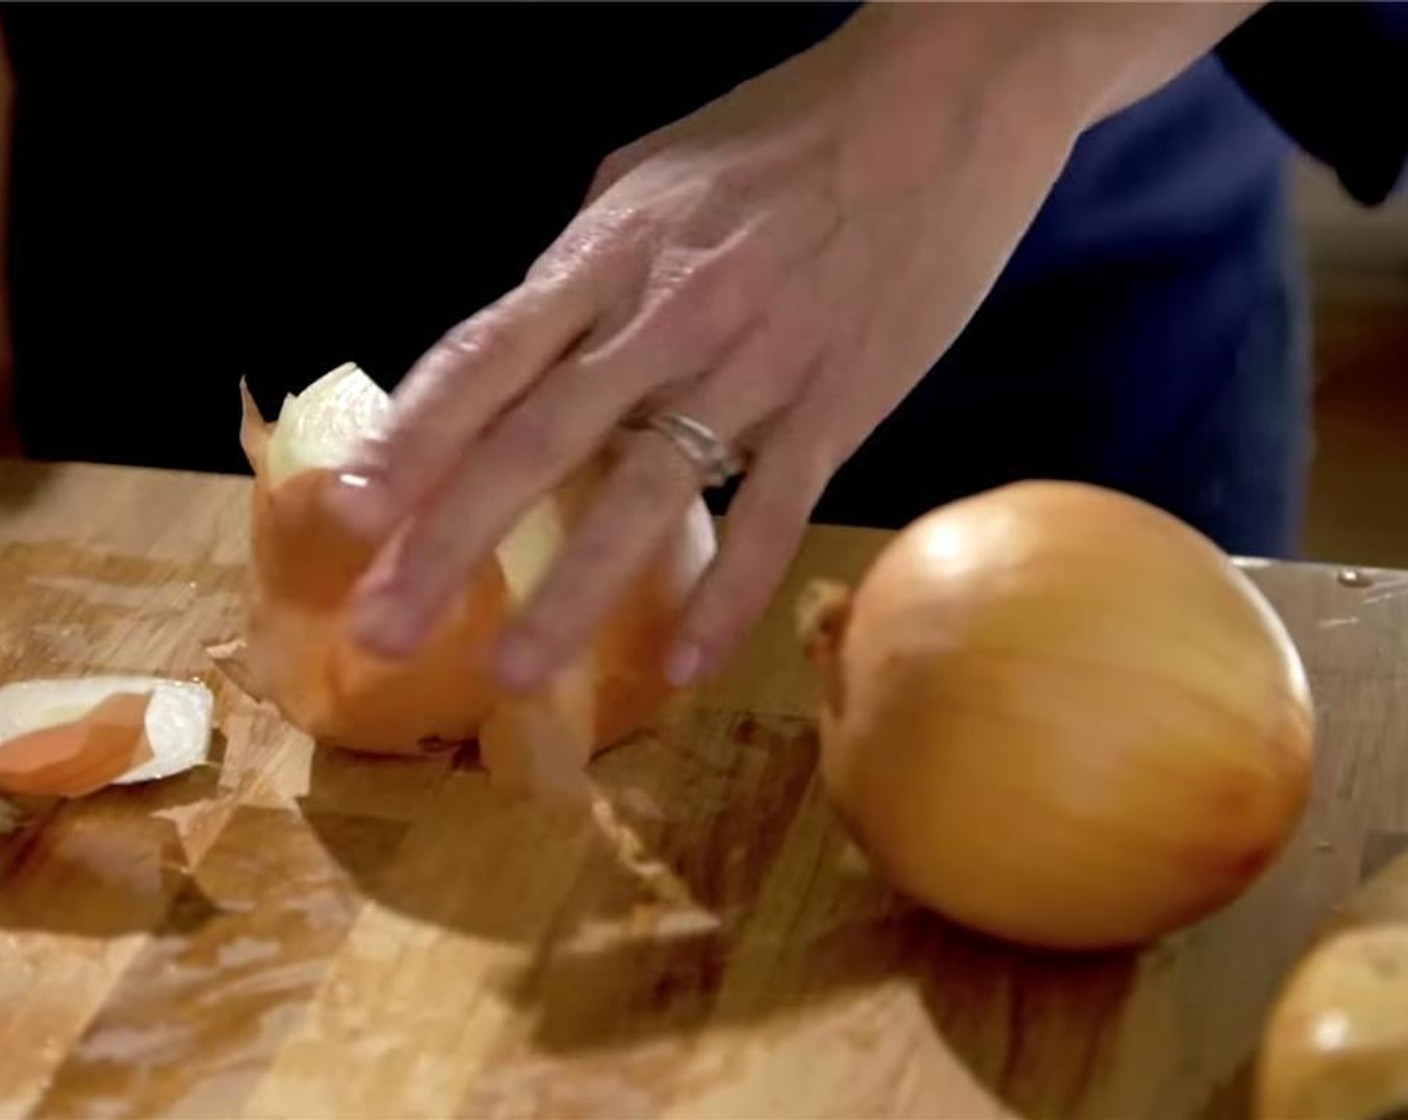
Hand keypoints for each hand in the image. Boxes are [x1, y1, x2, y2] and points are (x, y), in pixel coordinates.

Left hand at [327, 2, 1257, 689]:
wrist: (941, 105)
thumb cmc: (790, 134)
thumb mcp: (654, 178)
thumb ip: (585, 270)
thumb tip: (530, 344)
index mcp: (608, 253)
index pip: (485, 357)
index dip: (411, 439)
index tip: (346, 514)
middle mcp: (665, 317)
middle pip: (538, 442)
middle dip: (451, 541)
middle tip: (385, 631)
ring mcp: (754, 369)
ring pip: (646, 496)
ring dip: (573, 596)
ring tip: (513, 676)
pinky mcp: (839, 407)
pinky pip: (773, 517)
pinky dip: (727, 597)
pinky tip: (679, 666)